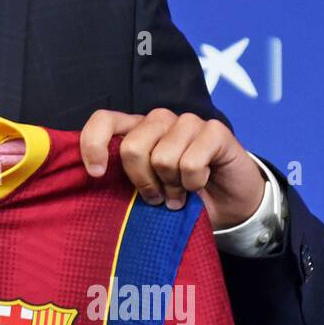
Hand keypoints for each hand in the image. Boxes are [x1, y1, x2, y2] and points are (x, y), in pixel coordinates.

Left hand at [79, 109, 266, 230]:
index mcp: (136, 129)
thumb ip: (122, 178)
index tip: (97, 174)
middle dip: (143, 181)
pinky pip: (191, 162)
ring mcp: (188, 122)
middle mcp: (159, 120)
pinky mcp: (215, 130)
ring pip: (163, 157)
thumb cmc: (180, 196)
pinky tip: (200, 182)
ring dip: (172, 185)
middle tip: (156, 197)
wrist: (229, 205)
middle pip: (133, 147)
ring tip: (180, 193)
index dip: (93, 143)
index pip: (104, 120)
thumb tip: (95, 176)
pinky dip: (194, 182)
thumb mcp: (145, 188)